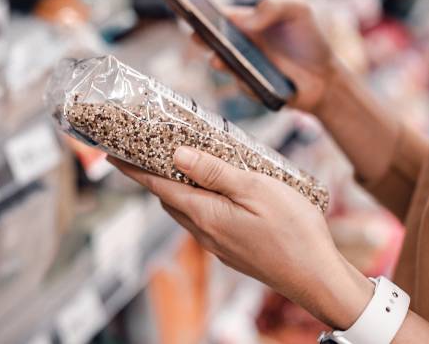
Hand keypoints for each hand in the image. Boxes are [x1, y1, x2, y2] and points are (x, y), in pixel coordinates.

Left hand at [108, 147, 373, 329]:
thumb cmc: (293, 231)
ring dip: (178, 189)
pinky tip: (219, 193)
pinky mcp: (232, 252)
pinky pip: (204, 223)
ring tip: (186, 165)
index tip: (112, 154)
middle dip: (154, 175)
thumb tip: (177, 155)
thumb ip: (214, 172)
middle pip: (168, 199)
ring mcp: (218, 245)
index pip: (157, 186)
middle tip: (151, 150)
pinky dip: (200, 203)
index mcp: (205, 214)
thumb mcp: (255, 189)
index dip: (133, 168)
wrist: (316, 277)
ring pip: (186, 212)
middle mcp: (204, 233)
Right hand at [197, 0, 339, 113]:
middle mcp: (239, 44)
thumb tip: (247, 20)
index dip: (202, 10)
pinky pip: (242, 85)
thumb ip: (273, 6)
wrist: (326, 78)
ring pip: (222, 64)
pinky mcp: (250, 89)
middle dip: (200, 36)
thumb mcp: (298, 11)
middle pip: (211, 39)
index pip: (219, 14)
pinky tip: (254, 81)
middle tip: (196, 34)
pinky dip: (246, 83)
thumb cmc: (310, 40)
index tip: (189, 6)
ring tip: (218, 60)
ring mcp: (242, 67)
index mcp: (246, 22)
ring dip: (218, 62)